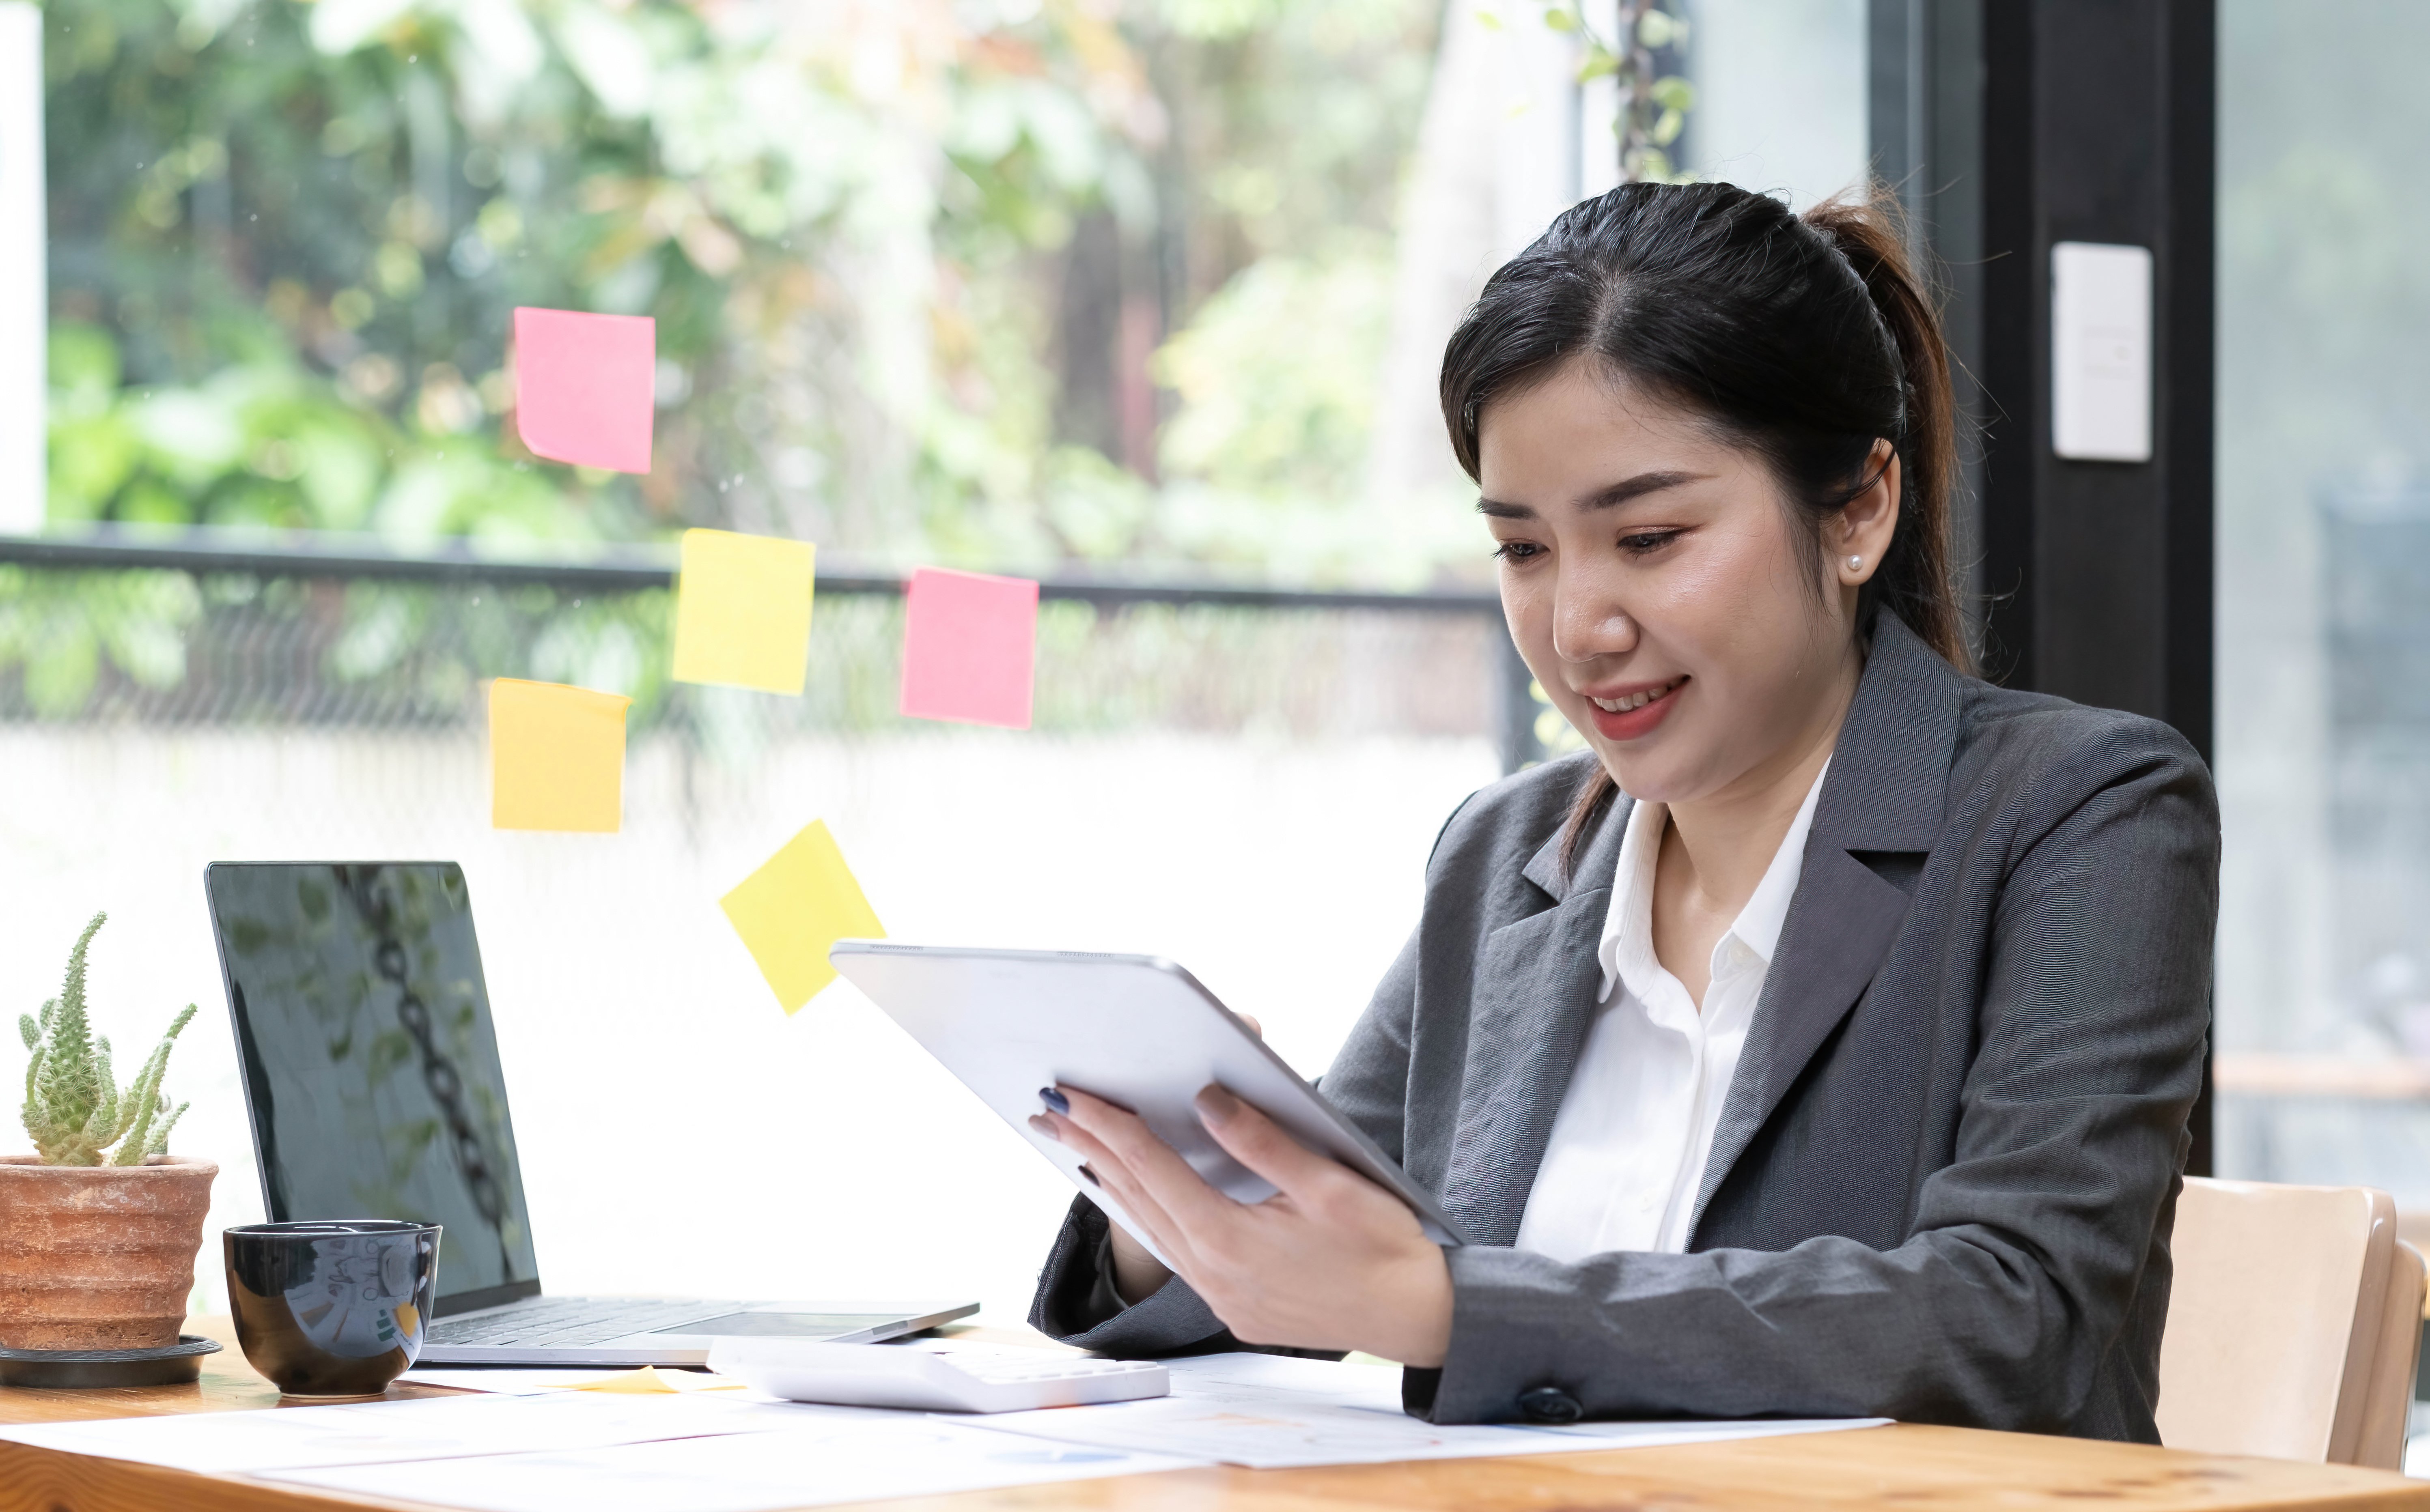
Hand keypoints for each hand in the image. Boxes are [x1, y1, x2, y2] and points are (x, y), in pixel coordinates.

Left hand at [1029, 1083, 1451, 1366]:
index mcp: (1228, 1240)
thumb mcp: (1328, 1184)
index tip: (1073, 1092)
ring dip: (1114, 1183)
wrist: (1417, 1317)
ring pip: (1152, 1228)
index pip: (1152, 1167)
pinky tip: (1140, 1199)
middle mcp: (1213, 1275)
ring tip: (1078, 1146)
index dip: (1109, 1124)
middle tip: (1051, 1108)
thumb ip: (1261, 1141)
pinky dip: (1151, 1216)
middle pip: (1138, 1198)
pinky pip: (1177, 1254)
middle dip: (1093, 1147)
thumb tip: (1208, 1098)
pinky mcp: (1237, 1309)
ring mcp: (1222, 1298)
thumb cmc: (1384, 1247)